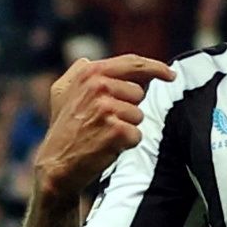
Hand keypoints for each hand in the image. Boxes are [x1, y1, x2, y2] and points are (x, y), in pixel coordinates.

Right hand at [32, 54, 173, 201]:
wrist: (56, 164)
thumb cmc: (63, 128)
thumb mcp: (62, 91)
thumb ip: (83, 70)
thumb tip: (109, 62)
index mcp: (89, 72)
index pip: (132, 64)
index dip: (156, 68)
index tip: (170, 75)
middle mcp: (98, 86)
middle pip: (138, 92)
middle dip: (128, 108)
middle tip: (103, 120)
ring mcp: (106, 108)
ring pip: (138, 115)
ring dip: (126, 127)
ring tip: (102, 133)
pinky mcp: (115, 131)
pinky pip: (137, 134)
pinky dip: (126, 143)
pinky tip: (106, 145)